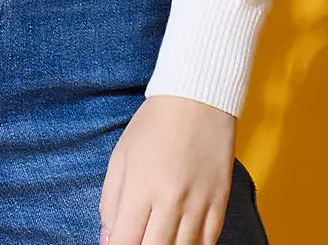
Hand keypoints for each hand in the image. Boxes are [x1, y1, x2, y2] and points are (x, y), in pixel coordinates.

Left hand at [98, 94, 236, 244]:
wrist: (197, 98)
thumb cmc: (153, 124)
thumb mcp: (121, 157)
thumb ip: (110, 202)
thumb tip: (107, 241)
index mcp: (141, 188)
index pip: (125, 242)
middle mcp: (170, 201)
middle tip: (137, 241)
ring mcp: (198, 205)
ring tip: (158, 238)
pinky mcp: (220, 204)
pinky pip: (208, 244)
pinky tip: (181, 242)